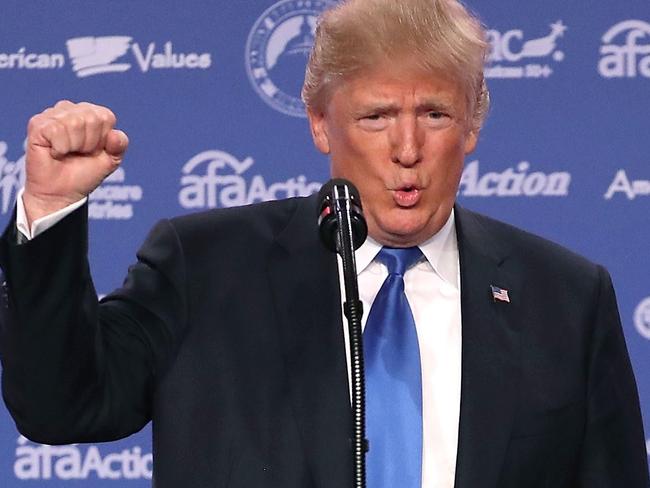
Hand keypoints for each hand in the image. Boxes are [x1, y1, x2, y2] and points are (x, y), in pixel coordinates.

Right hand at [23, 100, 128, 223]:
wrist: (62, 193)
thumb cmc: (84, 173)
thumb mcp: (111, 160)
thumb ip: (119, 145)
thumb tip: (114, 134)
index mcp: (91, 114)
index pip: (106, 117)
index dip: (103, 139)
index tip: (94, 151)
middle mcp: (71, 109)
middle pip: (91, 118)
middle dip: (89, 143)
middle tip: (79, 153)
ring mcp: (52, 115)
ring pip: (74, 122)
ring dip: (74, 146)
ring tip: (67, 153)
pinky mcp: (37, 124)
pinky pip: (56, 129)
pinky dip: (60, 147)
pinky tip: (55, 152)